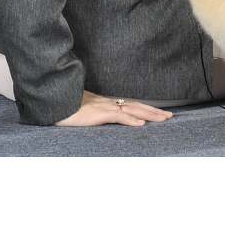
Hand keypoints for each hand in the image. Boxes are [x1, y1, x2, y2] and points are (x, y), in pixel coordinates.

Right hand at [56, 90, 173, 126]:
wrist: (55, 100)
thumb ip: (95, 113)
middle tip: (170, 117)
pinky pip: (117, 116)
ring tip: (163, 119)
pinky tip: (140, 124)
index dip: (146, 109)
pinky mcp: (98, 113)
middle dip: (154, 112)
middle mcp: (109, 103)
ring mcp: (105, 107)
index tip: (159, 113)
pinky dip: (130, 120)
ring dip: (149, 115)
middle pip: (137, 106)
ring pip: (132, 110)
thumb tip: (103, 117)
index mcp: (107, 103)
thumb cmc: (66, 105)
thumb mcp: (84, 110)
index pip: (131, 106)